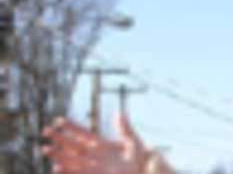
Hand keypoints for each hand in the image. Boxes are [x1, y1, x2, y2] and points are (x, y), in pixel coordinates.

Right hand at [41, 111, 171, 173]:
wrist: (139, 170)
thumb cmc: (138, 158)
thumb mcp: (132, 141)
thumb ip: (125, 128)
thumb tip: (119, 112)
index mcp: (100, 144)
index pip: (82, 133)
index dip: (71, 126)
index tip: (58, 120)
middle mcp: (92, 154)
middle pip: (72, 144)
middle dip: (58, 138)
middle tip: (45, 130)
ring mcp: (91, 165)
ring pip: (70, 159)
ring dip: (57, 154)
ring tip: (44, 148)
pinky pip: (76, 173)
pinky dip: (66, 171)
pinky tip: (56, 168)